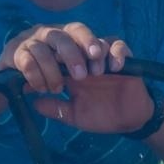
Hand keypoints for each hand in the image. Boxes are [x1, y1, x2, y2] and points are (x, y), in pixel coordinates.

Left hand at [0, 24, 151, 133]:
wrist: (129, 120)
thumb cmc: (101, 116)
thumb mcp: (75, 115)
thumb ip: (56, 109)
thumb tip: (33, 103)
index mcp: (73, 72)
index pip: (58, 56)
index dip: (52, 59)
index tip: (48, 73)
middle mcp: (88, 62)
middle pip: (77, 44)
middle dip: (73, 53)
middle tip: (75, 71)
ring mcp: (106, 59)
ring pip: (98, 43)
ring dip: (95, 55)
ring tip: (96, 73)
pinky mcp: (125, 60)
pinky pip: (120, 47)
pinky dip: (117, 54)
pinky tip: (114, 68)